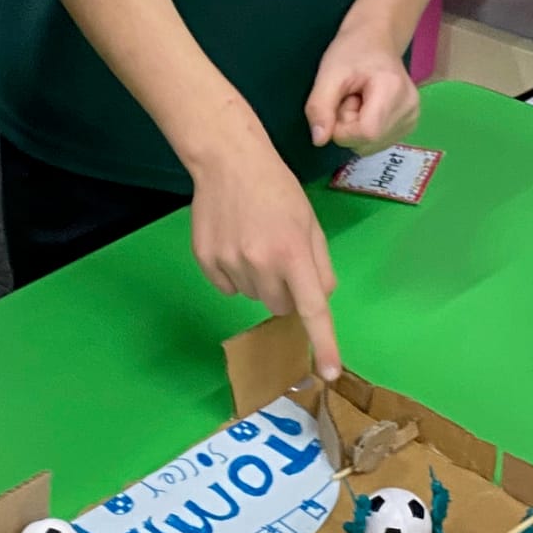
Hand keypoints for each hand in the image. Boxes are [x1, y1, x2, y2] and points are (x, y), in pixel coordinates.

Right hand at [189, 133, 340, 378]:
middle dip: (285, 290)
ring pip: (253, 297)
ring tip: (253, 241)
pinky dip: (233, 274)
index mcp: (292, 253)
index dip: (323, 342)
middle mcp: (260, 264)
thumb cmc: (278, 189)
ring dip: (259, 280)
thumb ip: (320, 265)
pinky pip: (227, 288)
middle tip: (279, 255)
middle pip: (280, 306)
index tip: (327, 372)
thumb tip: (320, 300)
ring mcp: (229, 264)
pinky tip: (233, 243)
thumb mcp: (310, 223)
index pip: (312, 308)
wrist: (228, 161)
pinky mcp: (205, 262)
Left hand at [305, 26, 420, 157]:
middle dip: (347, 127)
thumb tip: (319, 141)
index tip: (339, 103)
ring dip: (355, 129)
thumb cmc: (352, 50)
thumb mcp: (328, 74)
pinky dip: (365, 130)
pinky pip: (377, 142)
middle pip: (367, 142)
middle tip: (348, 98)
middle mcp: (410, 109)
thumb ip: (319, 107)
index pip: (366, 133)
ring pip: (371, 145)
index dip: (343, 128)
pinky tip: (367, 108)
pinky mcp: (409, 124)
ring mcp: (412, 118)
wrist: (376, 38)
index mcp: (394, 91)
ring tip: (358, 100)